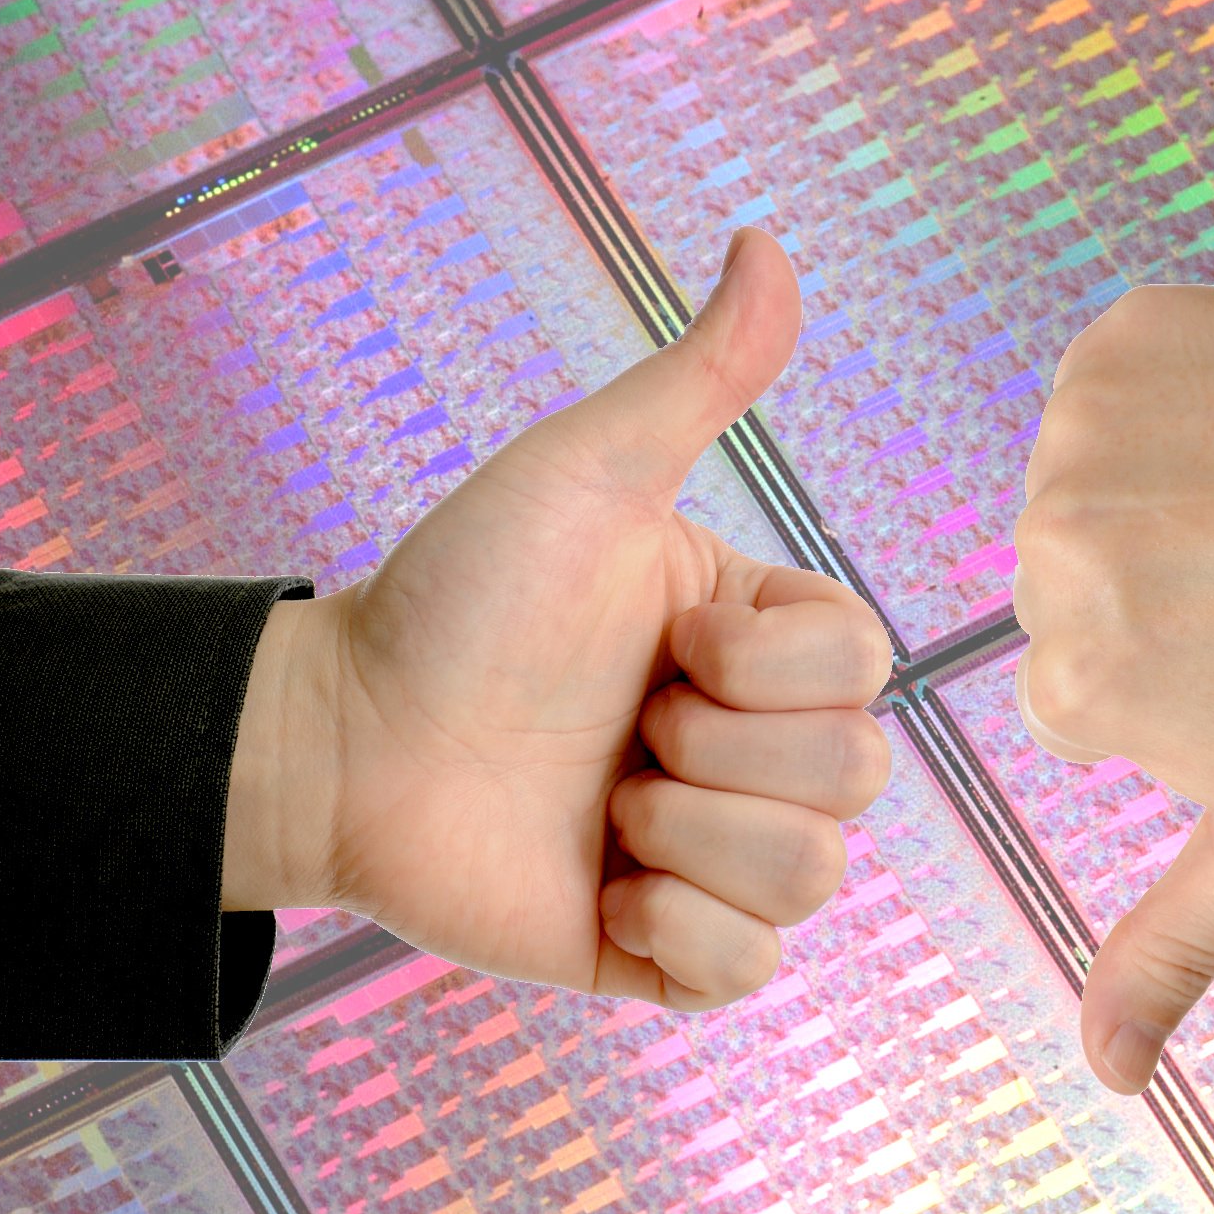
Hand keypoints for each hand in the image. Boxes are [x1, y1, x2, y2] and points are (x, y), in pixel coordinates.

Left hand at [225, 228, 894, 1010]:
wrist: (348, 741)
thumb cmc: (460, 594)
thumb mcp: (587, 474)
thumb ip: (698, 376)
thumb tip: (769, 242)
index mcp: (764, 644)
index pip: (865, 668)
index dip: (762, 664)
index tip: (658, 640)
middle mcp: (760, 749)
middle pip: (856, 776)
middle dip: (715, 750)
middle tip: (618, 726)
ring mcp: (720, 856)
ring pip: (813, 876)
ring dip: (686, 836)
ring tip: (601, 804)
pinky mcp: (673, 954)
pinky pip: (753, 971)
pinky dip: (675, 930)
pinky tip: (601, 886)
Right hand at [1013, 285, 1213, 1093]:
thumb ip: (1173, 951)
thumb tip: (1103, 1075)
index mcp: (1079, 679)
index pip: (1077, 692)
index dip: (1173, 685)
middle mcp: (1051, 549)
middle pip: (1068, 590)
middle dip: (1152, 594)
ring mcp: (1084, 431)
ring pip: (1082, 487)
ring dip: (1155, 495)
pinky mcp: (1123, 335)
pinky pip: (1107, 387)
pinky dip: (1167, 404)